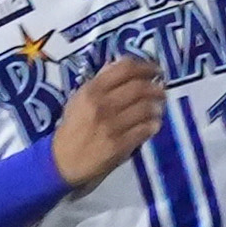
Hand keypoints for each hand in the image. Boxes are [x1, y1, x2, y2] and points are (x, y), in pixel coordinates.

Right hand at [49, 54, 170, 188]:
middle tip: (162, 89)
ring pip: (146, 108)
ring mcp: (112, 126)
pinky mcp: (120, 145)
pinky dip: (153, 124)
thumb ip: (99, 82)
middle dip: (156, 87)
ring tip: (158, 108)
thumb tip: (118, 64)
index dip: (145, 67)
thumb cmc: (73, 128)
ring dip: (157, 106)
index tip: (155, 70)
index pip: (125, 69)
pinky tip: (153, 124)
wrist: (63, 162)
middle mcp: (103, 105)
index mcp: (91, 90)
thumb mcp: (79, 100)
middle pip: (140, 87)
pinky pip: (145, 129)